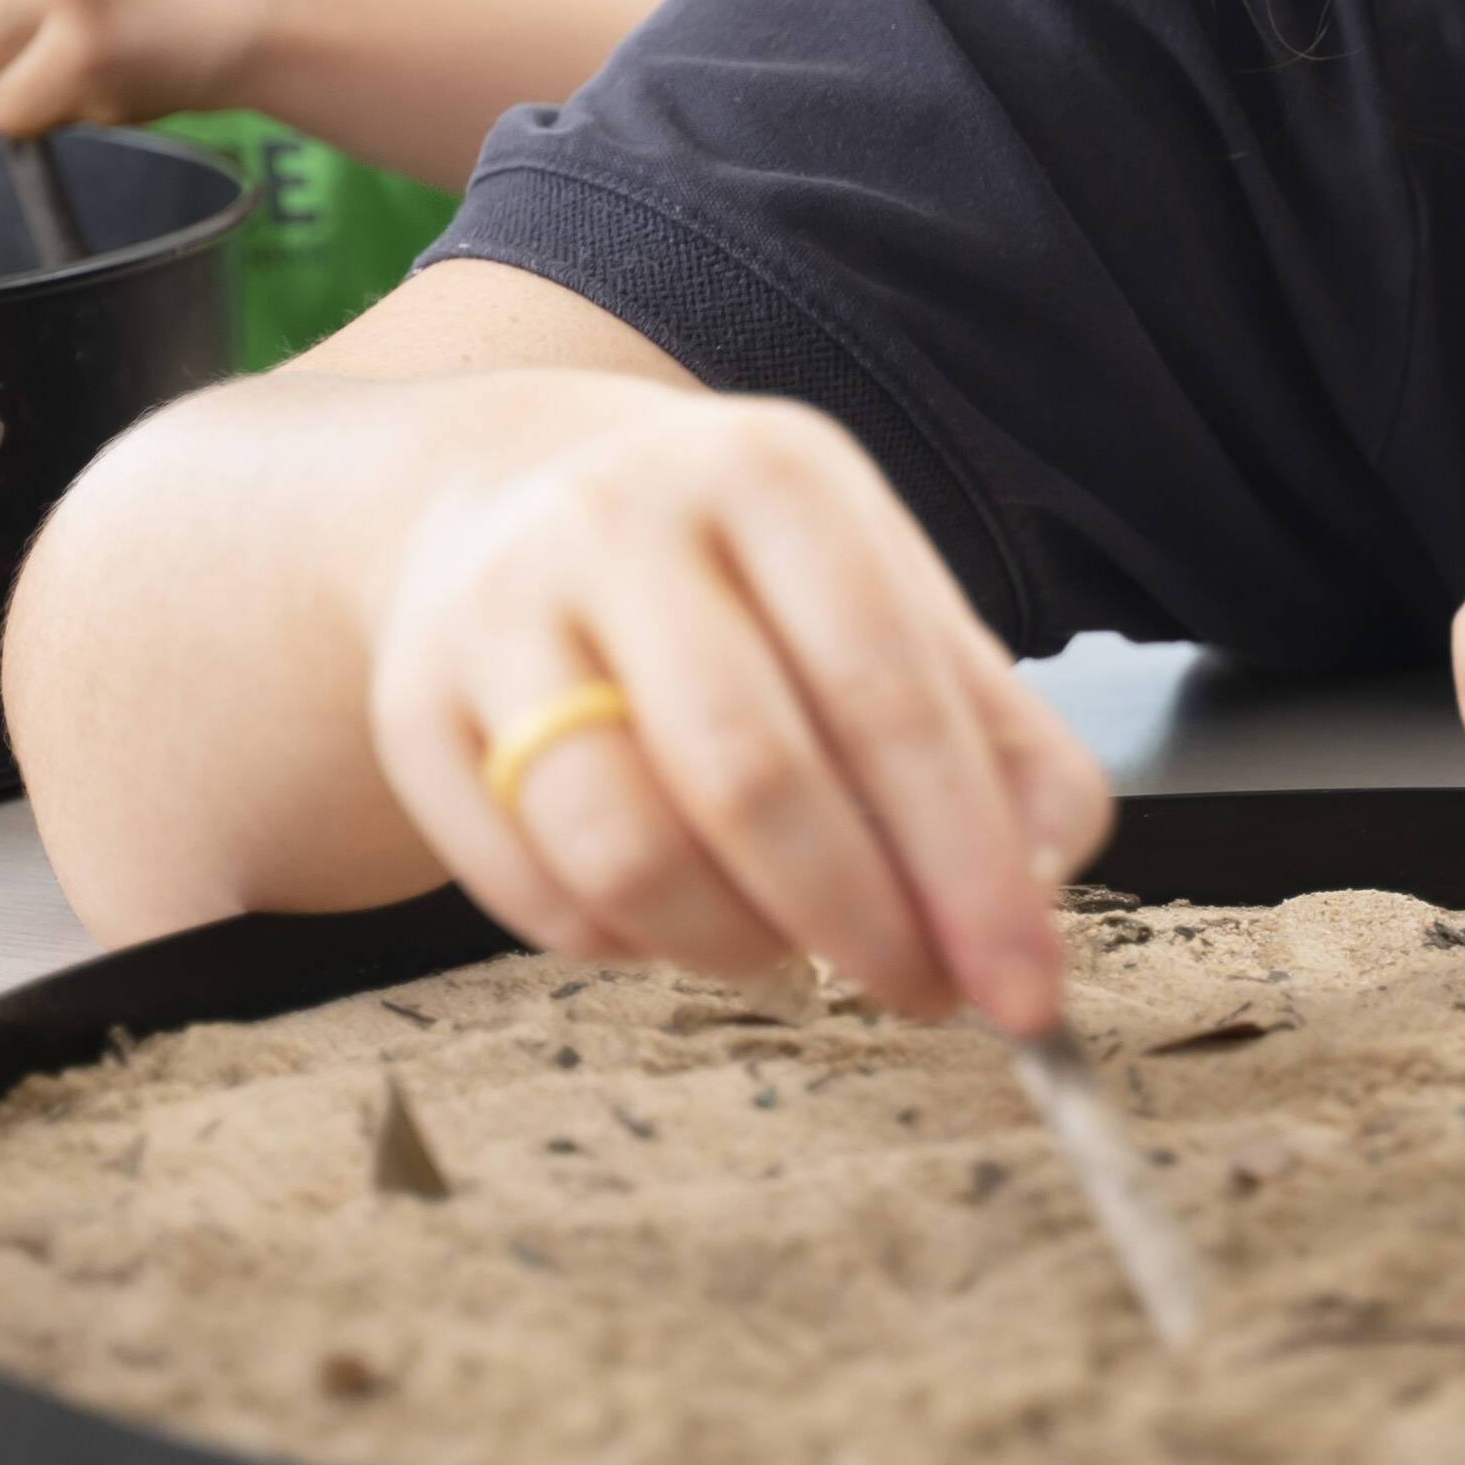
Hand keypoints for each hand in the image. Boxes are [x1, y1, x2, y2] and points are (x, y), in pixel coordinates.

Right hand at [365, 388, 1118, 1031]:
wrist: (508, 488)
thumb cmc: (738, 570)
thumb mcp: (885, 593)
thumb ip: (995, 733)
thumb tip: (1050, 872)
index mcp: (769, 473)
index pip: (886, 693)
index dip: (967, 863)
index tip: (1025, 987)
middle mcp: (619, 522)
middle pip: (751, 777)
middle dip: (863, 922)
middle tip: (922, 990)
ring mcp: (497, 614)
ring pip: (626, 853)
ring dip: (740, 948)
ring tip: (794, 945)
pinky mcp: (415, 712)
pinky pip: (538, 898)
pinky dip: (633, 948)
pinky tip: (683, 912)